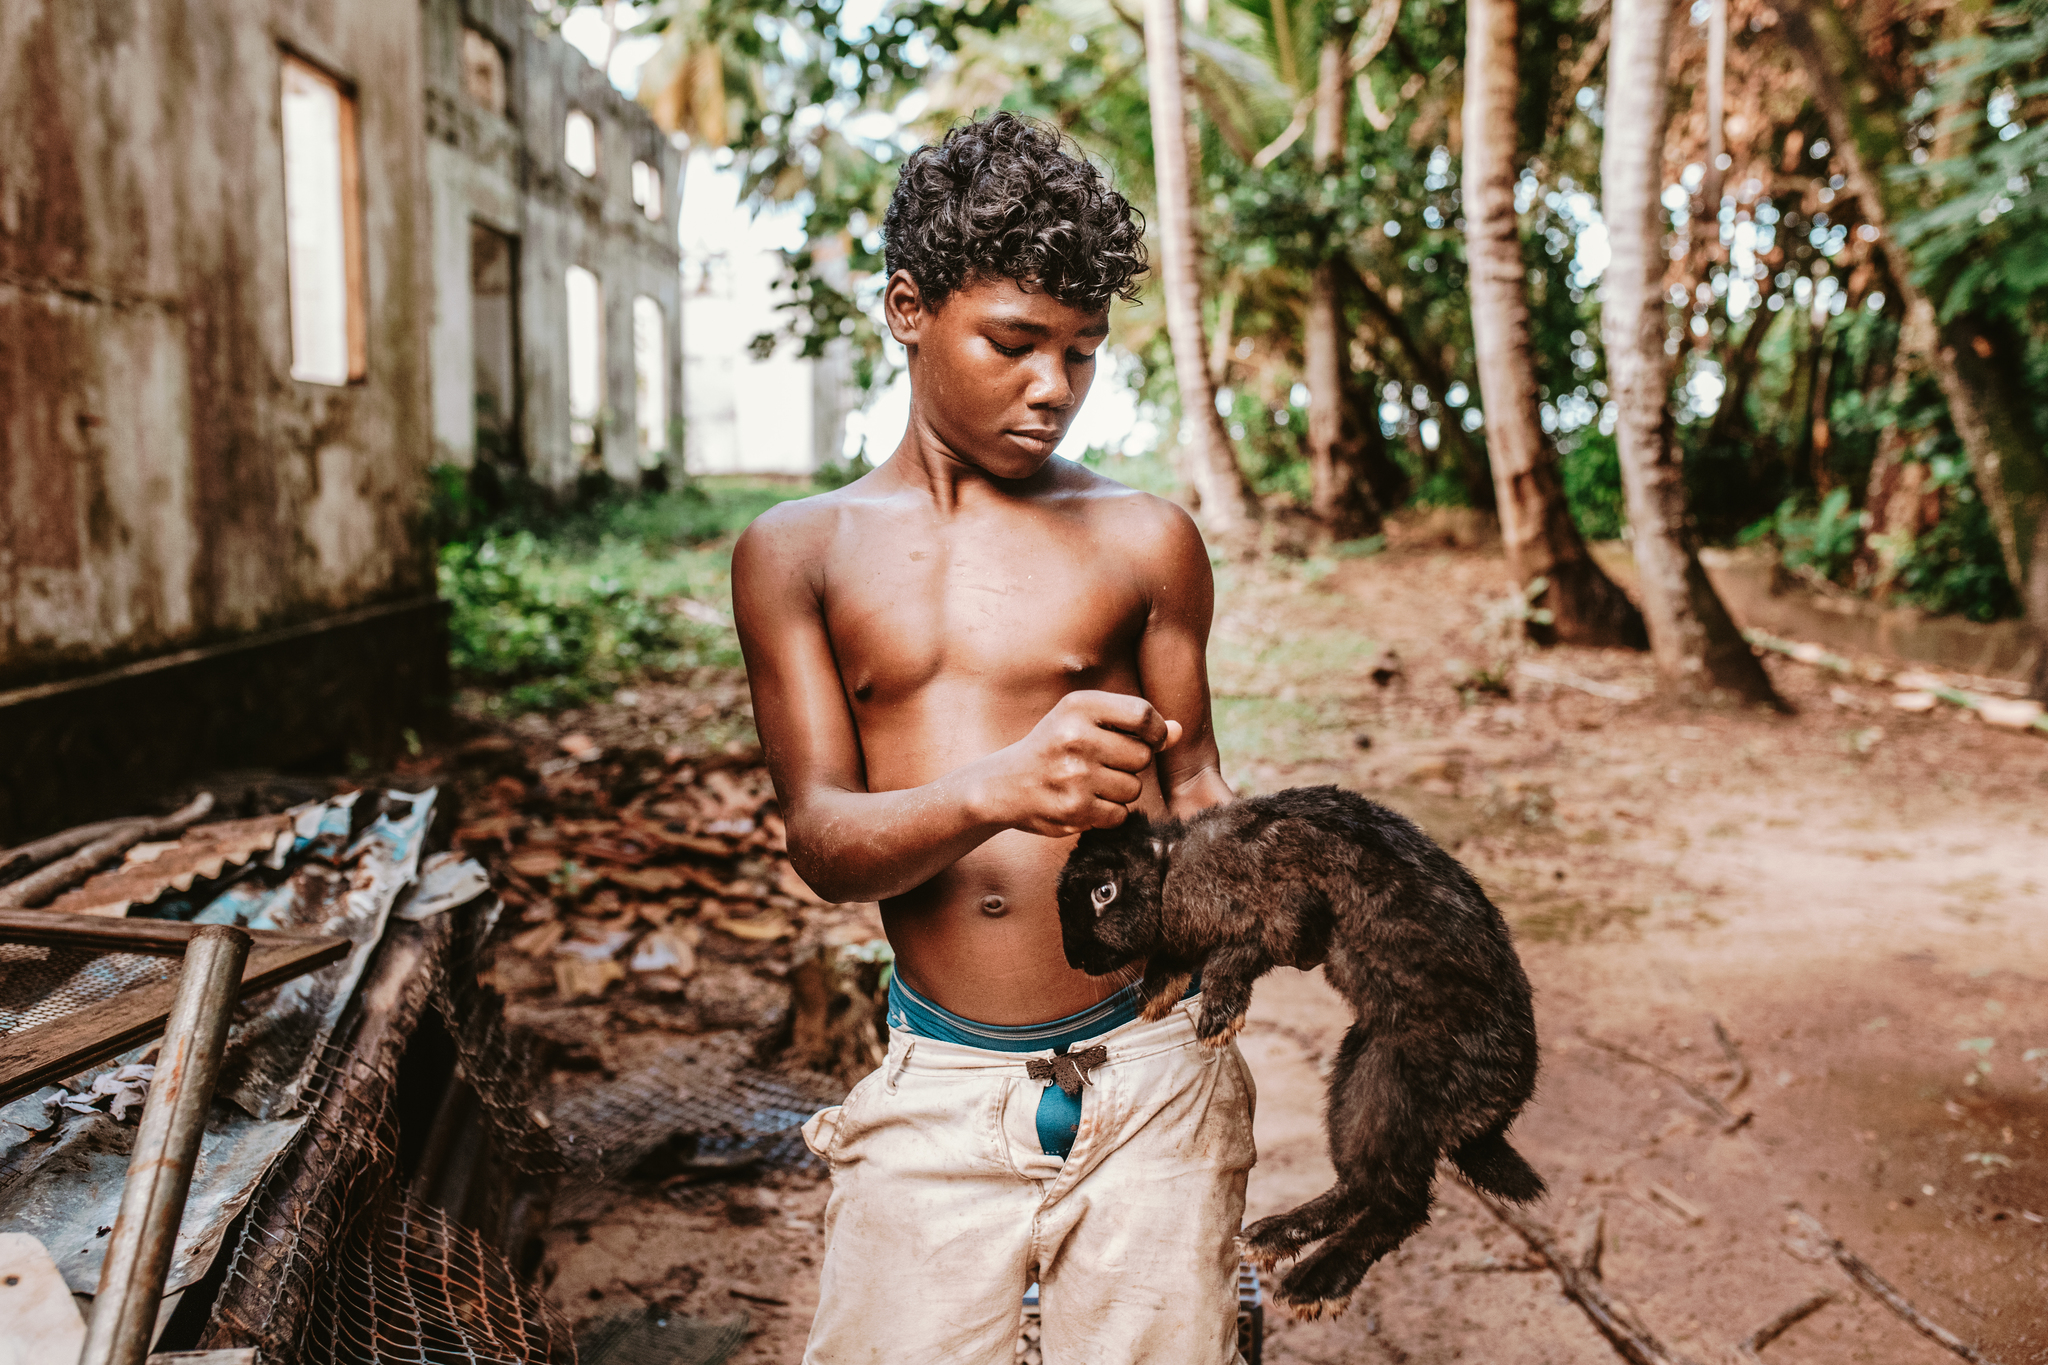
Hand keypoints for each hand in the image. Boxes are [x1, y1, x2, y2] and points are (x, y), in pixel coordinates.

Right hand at [982, 691, 1181, 836]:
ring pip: (1133, 788)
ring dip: (1120, 790)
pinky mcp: (1074, 809)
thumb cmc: (1054, 747)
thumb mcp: (1084, 721)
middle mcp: (1076, 737)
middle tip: (1103, 764)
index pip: (1143, 715)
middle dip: (1131, 764)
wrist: (1005, 785)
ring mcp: (1075, 775)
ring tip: (1090, 783)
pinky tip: (1084, 801)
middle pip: (1143, 756)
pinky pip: (1119, 813)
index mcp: (1079, 706)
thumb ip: (1132, 725)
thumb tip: (1178, 731)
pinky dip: (1108, 812)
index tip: (1149, 740)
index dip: (1156, 732)